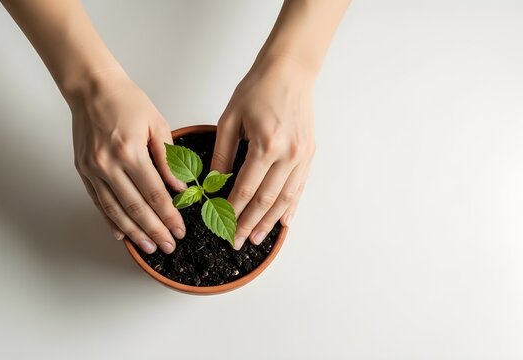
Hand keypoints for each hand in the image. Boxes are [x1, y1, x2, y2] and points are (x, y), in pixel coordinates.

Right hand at [72, 71, 186, 253]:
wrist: (91, 88)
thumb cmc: (126, 101)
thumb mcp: (157, 124)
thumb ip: (168, 159)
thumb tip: (179, 188)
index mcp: (129, 151)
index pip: (154, 193)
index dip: (168, 215)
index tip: (179, 230)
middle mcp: (108, 164)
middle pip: (135, 207)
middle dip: (154, 230)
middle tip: (168, 246)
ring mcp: (93, 169)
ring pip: (115, 210)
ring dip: (134, 232)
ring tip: (149, 247)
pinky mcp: (83, 171)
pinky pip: (98, 202)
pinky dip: (111, 220)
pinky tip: (122, 234)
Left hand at [211, 57, 315, 249]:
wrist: (289, 72)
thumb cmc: (258, 90)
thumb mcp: (230, 119)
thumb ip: (222, 154)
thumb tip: (212, 183)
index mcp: (266, 144)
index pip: (247, 188)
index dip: (234, 211)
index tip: (224, 226)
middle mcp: (288, 153)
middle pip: (267, 199)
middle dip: (250, 223)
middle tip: (238, 241)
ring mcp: (302, 155)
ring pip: (285, 198)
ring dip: (270, 221)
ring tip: (257, 238)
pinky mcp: (309, 154)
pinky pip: (300, 187)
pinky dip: (291, 206)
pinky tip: (283, 222)